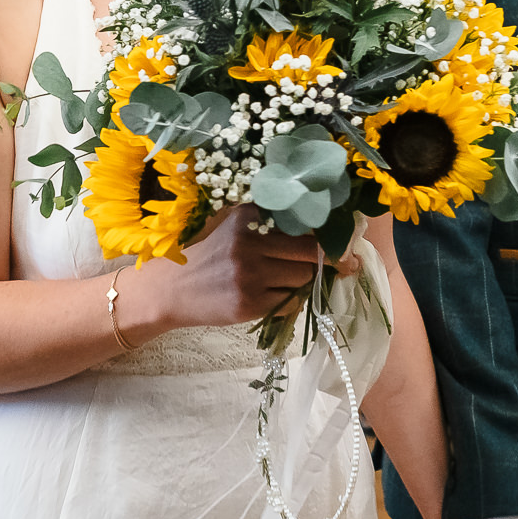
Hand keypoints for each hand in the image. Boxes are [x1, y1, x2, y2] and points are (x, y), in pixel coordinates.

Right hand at [138, 204, 322, 332]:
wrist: (173, 289)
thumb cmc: (212, 256)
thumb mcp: (236, 228)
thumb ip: (273, 225)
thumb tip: (328, 236)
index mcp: (249, 215)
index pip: (305, 221)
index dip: (327, 235)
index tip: (344, 245)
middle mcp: (250, 241)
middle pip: (311, 251)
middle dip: (319, 261)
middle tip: (320, 266)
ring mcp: (249, 274)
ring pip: (303, 278)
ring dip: (301, 283)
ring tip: (279, 282)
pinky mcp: (249, 303)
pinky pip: (290, 303)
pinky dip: (287, 302)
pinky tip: (267, 297)